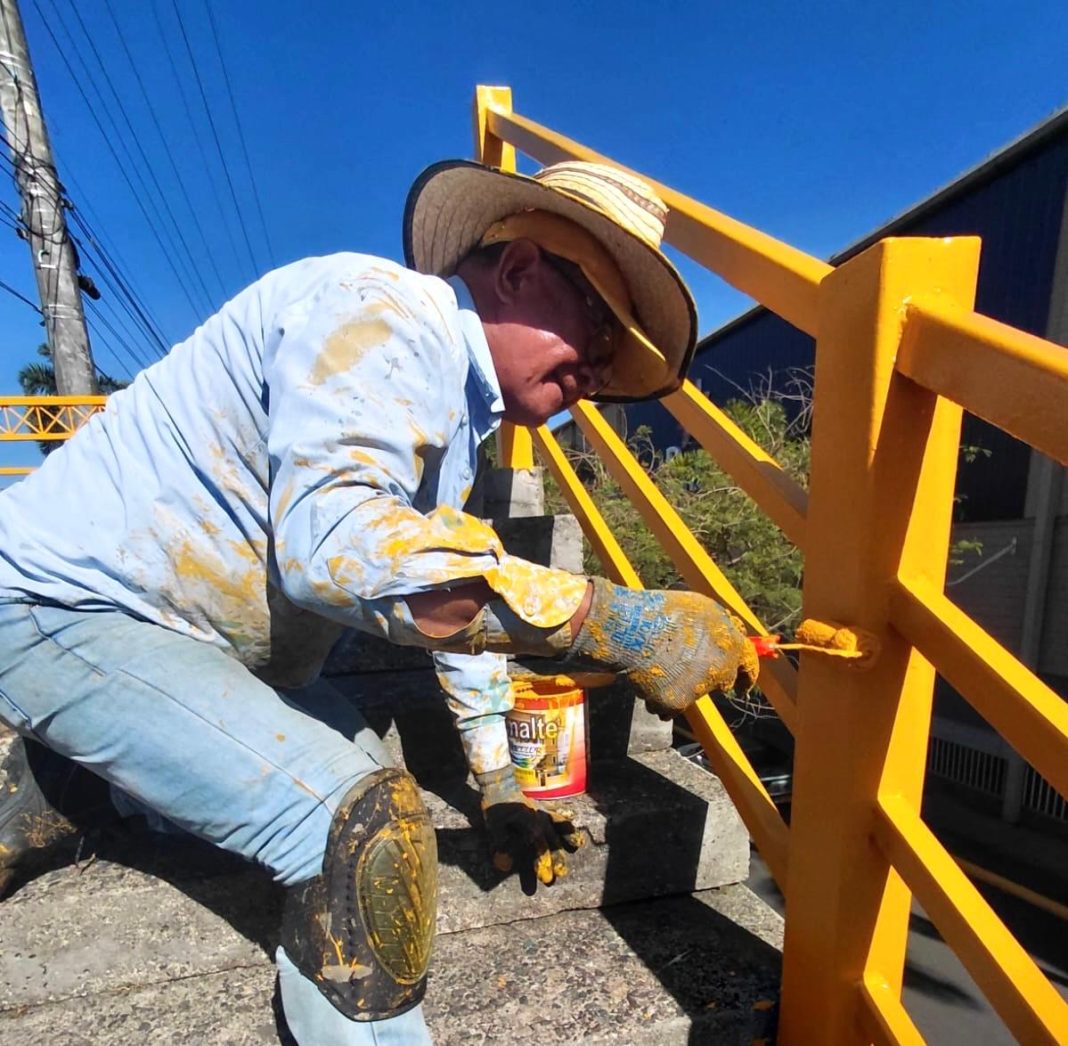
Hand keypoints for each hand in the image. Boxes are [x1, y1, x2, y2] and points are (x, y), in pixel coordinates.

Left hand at [474, 766, 581, 894]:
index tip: (546, 879)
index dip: (542, 865)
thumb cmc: (496, 805)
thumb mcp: (494, 826)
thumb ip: (501, 845)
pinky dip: (564, 815)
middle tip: (562, 873)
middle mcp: (540, 821)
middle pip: (552, 842)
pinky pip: (556, 811)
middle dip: (557, 858)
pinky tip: (572, 817)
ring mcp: (541, 812)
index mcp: (530, 827)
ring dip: (567, 837)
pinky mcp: (541, 805)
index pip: (539, 851)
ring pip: (559, 826)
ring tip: (577, 845)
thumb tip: (505, 866)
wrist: (499, 782)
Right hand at [568, 578, 758, 717]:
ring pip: (692, 695)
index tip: (742, 686)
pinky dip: (659, 698)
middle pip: (720, 682)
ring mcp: (700, 688)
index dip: (747, 676)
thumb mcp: (702, 608)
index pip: (748, 666)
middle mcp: (721, 669)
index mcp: (731, 644)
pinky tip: (647, 681)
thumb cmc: (664, 612)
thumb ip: (721, 627)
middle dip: (707, 678)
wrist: (631, 629)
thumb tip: (727, 639)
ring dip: (679, 685)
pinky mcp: (677, 703)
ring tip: (657, 665)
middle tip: (685, 666)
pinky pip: (669, 707)